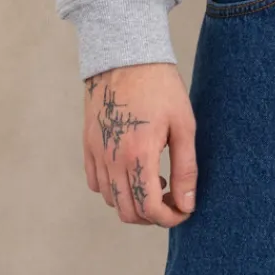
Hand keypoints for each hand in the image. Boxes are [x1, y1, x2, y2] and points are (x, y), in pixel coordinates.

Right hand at [82, 62, 197, 224]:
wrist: (125, 56)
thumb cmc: (160, 88)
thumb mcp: (183, 127)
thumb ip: (186, 170)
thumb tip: (187, 205)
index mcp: (138, 155)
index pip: (149, 208)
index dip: (169, 219)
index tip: (183, 211)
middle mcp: (111, 159)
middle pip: (127, 212)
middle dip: (153, 215)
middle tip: (172, 200)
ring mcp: (95, 153)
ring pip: (111, 200)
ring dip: (134, 202)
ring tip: (156, 180)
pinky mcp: (87, 144)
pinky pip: (96, 182)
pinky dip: (114, 188)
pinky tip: (133, 171)